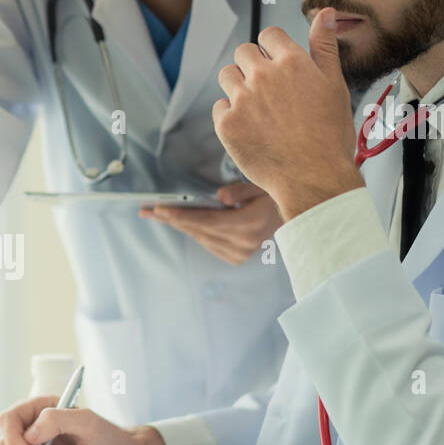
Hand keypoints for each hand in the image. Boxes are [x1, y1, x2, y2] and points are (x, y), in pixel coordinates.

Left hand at [139, 181, 280, 264]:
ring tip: (156, 214)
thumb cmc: (276, 197)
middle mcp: (244, 244)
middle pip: (199, 230)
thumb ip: (240, 190)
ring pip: (200, 237)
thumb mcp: (262, 186)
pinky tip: (178, 222)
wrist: (296, 219)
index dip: (182, 215)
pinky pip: (207, 243)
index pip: (208, 220)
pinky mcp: (236, 258)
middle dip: (171, 219)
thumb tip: (219, 196)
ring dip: (178, 225)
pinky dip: (193, 231)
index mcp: (250, 224)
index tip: (159, 209)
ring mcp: (240, 254)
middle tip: (147, 210)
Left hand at [212, 8, 364, 221]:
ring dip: (238, 86)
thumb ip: (324, 47)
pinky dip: (230, 115)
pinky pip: (219, 107)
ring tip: (257, 108)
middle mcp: (263, 76)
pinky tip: (250, 128)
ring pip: (227, 76)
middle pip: (243, 52)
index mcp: (292, 62)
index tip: (277, 66)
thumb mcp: (334, 85)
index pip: (268, 35)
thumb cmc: (329, 135)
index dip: (272, 49)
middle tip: (267, 91)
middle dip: (253, 66)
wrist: (313, 178)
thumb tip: (325, 13)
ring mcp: (242, 100)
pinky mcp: (227, 125)